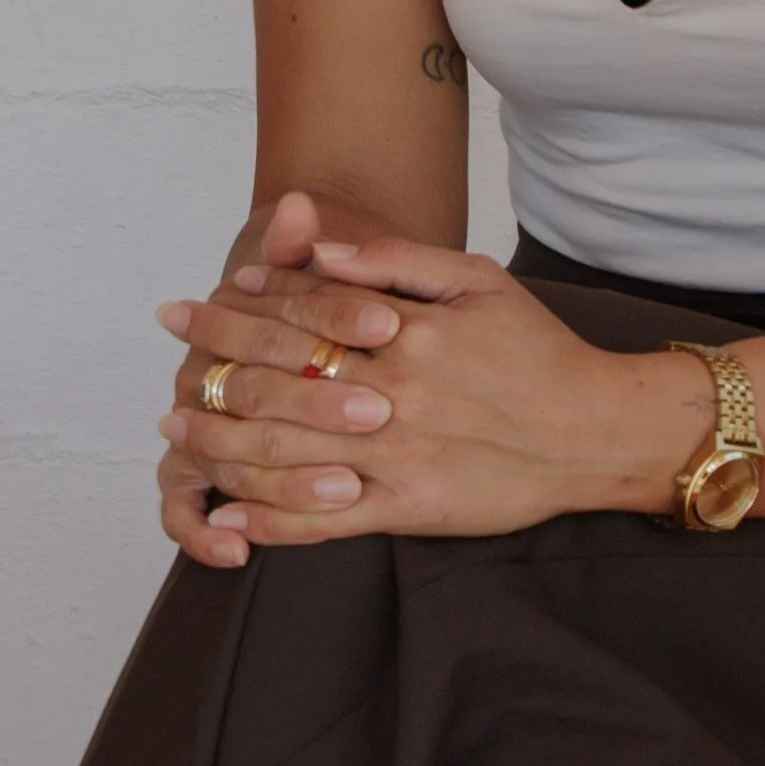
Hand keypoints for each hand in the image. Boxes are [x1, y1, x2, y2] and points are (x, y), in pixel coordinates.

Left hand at [159, 226, 693, 548]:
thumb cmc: (536, 350)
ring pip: (288, 449)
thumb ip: (394, 261)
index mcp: (406, 332)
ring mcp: (397, 455)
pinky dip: (274, 519)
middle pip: (279, 377)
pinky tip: (231, 513)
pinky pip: (327, 519)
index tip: (202, 299)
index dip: (245, 302)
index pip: (303, 312)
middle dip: (214, 361)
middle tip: (170, 355)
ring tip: (177, 430)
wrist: (594, 430)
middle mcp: (393, 393)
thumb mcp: (475, 280)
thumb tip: (320, 246)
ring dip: (221, 441)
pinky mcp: (409, 508)